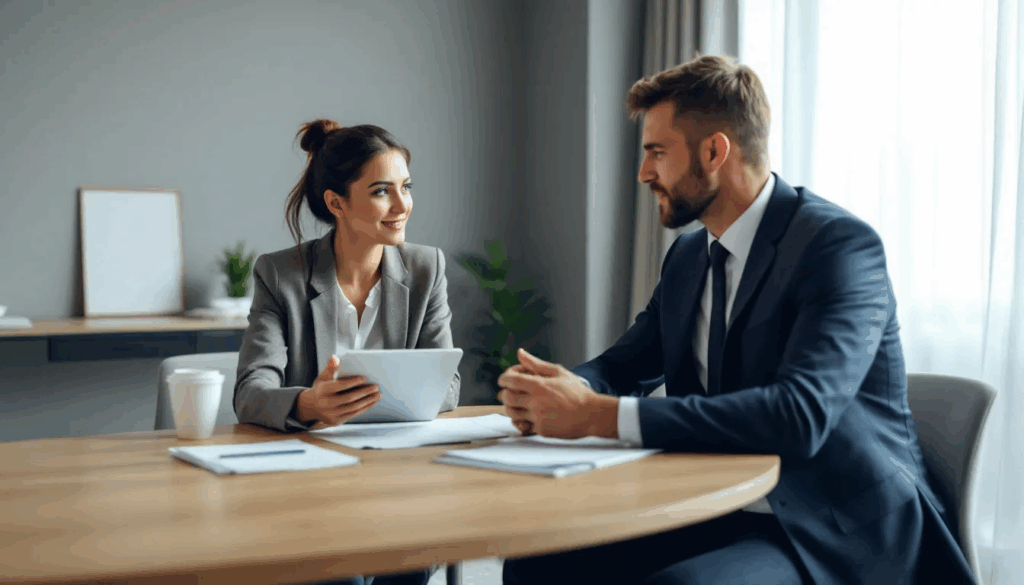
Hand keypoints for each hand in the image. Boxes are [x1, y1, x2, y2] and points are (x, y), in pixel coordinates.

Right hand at [293, 355, 380, 426]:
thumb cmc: (321, 388)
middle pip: (349, 398)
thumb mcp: (322, 377)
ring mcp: (330, 414)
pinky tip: (371, 402)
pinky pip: (353, 414)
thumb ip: (330, 367)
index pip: (340, 386)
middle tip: (375, 387)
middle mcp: (325, 404)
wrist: (310, 406)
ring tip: (377, 395)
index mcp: (322, 391)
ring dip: (367, 401)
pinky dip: (364, 408)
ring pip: (353, 408)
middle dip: (364, 392)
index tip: (364, 378)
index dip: (352, 382)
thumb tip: (335, 357)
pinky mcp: (336, 421)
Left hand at [497, 348, 616, 438]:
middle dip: (505, 393)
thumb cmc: (577, 392)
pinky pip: (523, 426)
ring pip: (511, 413)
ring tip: (519, 404)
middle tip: (510, 392)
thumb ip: (536, 363)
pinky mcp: (541, 430)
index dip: (504, 379)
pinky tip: (529, 416)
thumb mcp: (558, 372)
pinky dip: (522, 421)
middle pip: (507, 397)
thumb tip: (520, 353)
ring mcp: (538, 417)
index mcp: (539, 385)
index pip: (510, 380)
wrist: (592, 414)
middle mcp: (536, 402)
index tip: (506, 379)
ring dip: (511, 408)